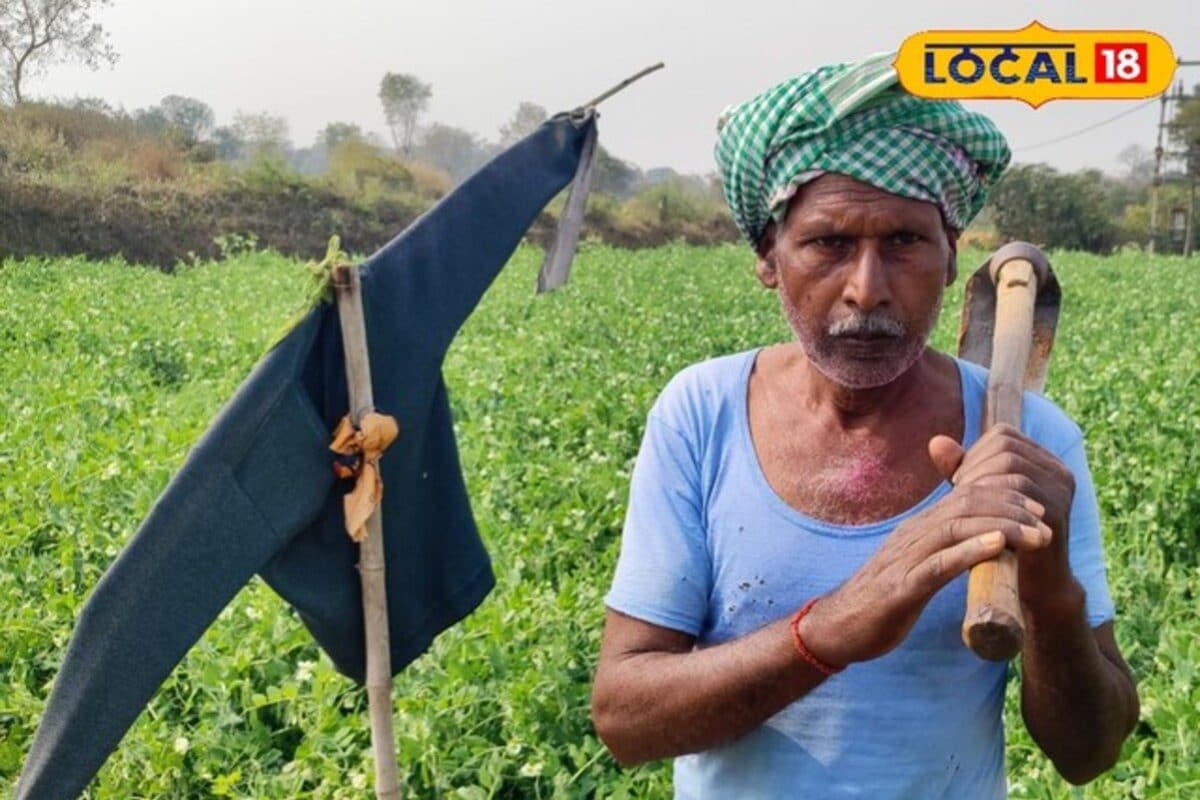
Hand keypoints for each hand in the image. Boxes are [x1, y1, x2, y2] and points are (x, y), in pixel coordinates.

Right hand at [800, 440, 1051, 666]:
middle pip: (966, 504)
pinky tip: (997, 546)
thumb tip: (979, 543)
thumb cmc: (880, 602)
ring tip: (1036, 534)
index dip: (1004, 495)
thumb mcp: (916, 568)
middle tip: (1045, 518)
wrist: (836, 628)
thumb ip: (943, 552)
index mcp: (919, 530)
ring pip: (956, 527)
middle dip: (1011, 506)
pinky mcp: (900, 589)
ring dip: (1002, 526)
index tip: (1038, 507)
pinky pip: (937, 564)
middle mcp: (913, 536)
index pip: (965, 496)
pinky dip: (970, 551)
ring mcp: (905, 560)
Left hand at [927, 423, 1076, 610]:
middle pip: (1006, 446)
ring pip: (1010, 464)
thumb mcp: (979, 499)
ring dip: (979, 479)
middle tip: (958, 488)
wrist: (1031, 584)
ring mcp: (1061, 491)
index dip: (975, 451)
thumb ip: (960, 469)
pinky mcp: (1057, 511)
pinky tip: (973, 511)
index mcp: (1045, 462)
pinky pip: (1017, 489)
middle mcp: (1060, 472)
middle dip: (974, 465)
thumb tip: (935, 442)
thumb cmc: (1000, 537)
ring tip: (962, 500)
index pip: (1004, 434)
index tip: (959, 477)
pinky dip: (989, 495)